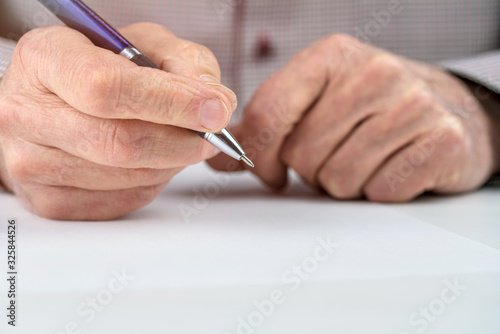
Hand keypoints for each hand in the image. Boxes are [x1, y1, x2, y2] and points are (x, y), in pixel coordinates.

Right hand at [0, 23, 236, 219]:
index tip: (214, 110)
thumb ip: (183, 62)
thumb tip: (217, 103)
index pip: (107, 89)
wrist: (52, 104)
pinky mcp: (49, 201)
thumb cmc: (99, 69)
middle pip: (120, 143)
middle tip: (211, 134)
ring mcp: (31, 164)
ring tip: (178, 141)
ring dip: (171, 162)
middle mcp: (25, 114)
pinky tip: (153, 160)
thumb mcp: (142, 44)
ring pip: (128, 177)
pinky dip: (154, 182)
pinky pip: (124, 200)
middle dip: (182, 142)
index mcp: (43, 59)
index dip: (170, 102)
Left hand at [209, 34, 499, 200]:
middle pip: (302, 154)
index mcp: (330, 56)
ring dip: (344, 182)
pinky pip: (380, 191)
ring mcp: (412, 103)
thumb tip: (217, 157)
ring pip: (339, 179)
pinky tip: (392, 167)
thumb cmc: (370, 108)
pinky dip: (379, 190)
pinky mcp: (442, 139)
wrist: (447, 109)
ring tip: (364, 159)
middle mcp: (373, 72)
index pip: (268, 113)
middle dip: (311, 169)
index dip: (258, 154)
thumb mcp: (316, 100)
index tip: (268, 171)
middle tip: (335, 155)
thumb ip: (265, 126)